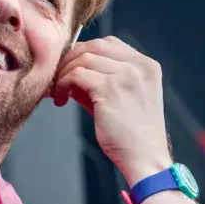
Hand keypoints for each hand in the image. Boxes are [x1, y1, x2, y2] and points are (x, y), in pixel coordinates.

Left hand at [52, 36, 172, 185]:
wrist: (145, 159)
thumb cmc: (132, 136)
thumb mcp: (121, 99)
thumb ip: (101, 81)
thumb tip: (69, 72)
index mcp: (146, 65)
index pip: (109, 44)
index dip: (84, 52)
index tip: (70, 68)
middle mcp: (139, 66)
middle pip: (94, 46)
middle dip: (70, 59)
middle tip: (58, 78)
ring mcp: (126, 76)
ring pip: (83, 58)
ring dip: (63, 73)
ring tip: (58, 92)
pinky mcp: (110, 89)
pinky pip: (76, 75)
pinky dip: (62, 85)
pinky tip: (61, 99)